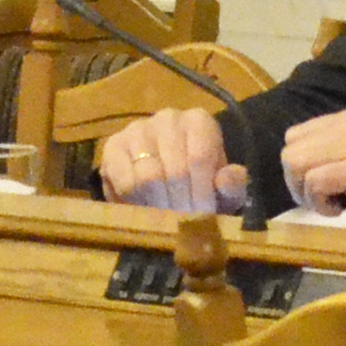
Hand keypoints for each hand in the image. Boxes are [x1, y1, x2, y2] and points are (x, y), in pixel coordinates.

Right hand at [94, 107, 243, 212]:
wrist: (166, 184)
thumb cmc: (200, 185)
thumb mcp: (223, 189)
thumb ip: (232, 185)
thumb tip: (227, 180)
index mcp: (199, 122)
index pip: (200, 159)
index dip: (201, 193)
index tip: (202, 218)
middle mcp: (168, 118)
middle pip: (175, 169)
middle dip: (181, 204)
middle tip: (183, 227)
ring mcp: (138, 129)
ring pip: (148, 176)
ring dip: (158, 206)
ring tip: (165, 223)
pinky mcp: (113, 146)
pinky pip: (124, 180)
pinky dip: (134, 202)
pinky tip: (143, 212)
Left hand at [275, 105, 345, 227]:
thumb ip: (344, 149)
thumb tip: (307, 168)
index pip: (300, 133)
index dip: (301, 164)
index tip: (319, 185)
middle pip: (291, 146)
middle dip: (296, 179)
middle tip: (320, 199)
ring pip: (296, 162)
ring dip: (305, 191)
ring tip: (331, 205)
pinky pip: (315, 181)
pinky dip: (319, 202)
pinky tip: (338, 211)